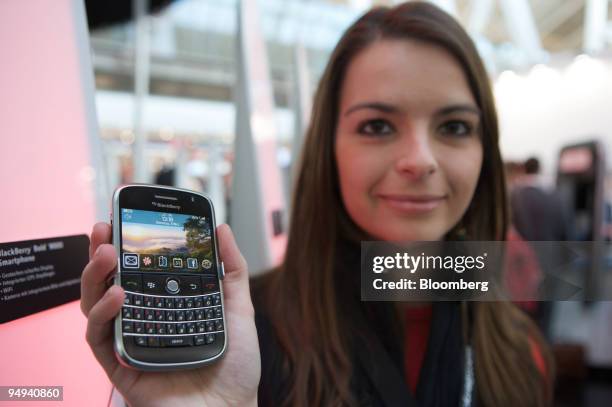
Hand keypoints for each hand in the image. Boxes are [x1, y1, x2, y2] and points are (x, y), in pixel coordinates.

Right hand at [80, 223, 260, 406]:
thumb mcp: (237, 308)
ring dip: (95, 276)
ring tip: (107, 253)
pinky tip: (118, 294)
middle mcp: (144, 319)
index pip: (140, 269)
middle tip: (104, 227)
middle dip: (102, 252)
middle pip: (111, 282)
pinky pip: (99, 336)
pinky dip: (103, 313)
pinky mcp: (119, 365)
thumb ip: (230, 268)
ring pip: (95, 304)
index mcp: (167, 305)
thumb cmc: (235, 365)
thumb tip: (222, 228)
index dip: (128, 243)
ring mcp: (130, 340)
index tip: (125, 217)